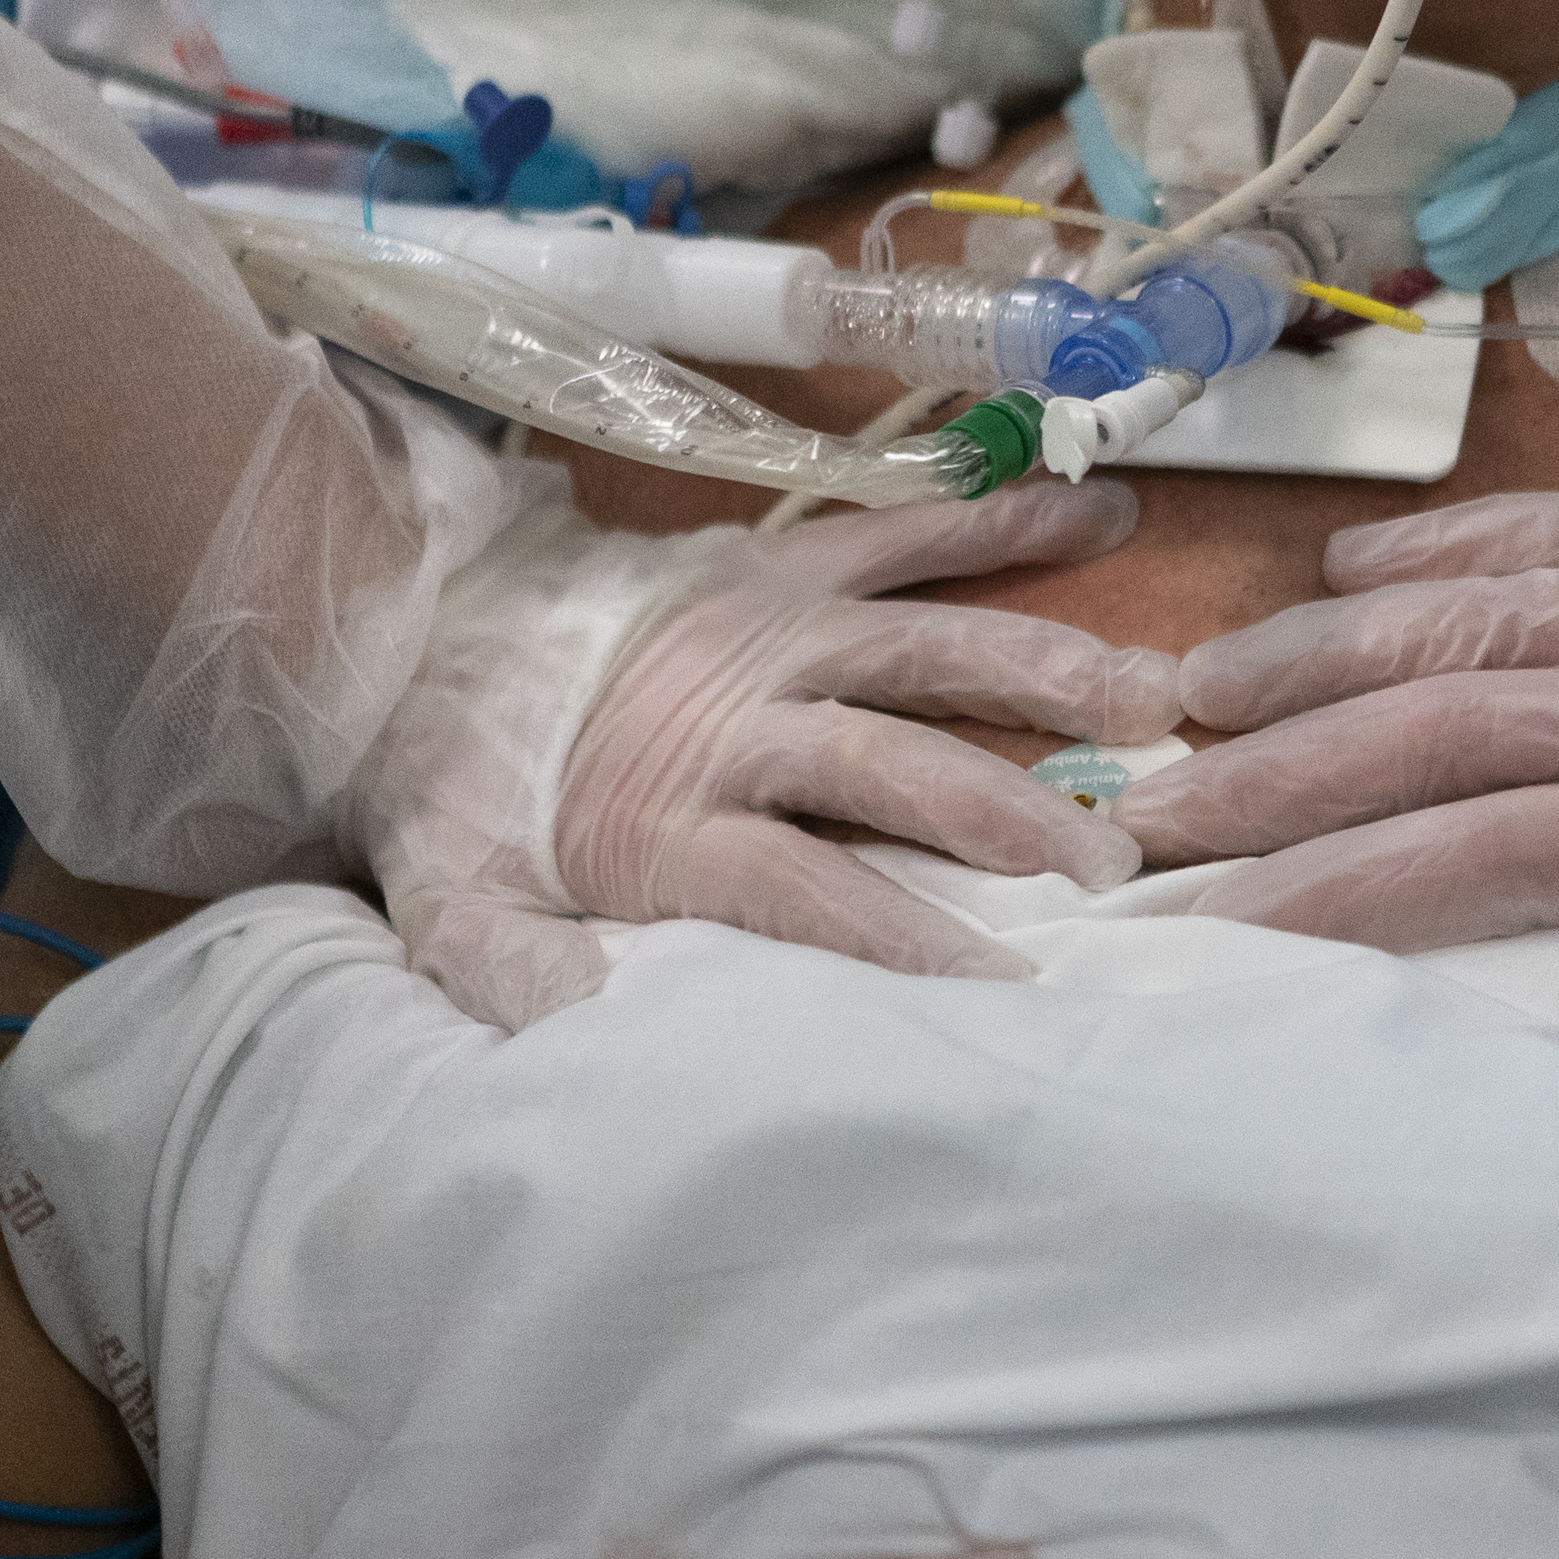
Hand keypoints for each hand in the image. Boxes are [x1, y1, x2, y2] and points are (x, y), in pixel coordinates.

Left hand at [349, 485, 1184, 1027]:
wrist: (403, 624)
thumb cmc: (456, 791)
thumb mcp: (454, 906)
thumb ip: (521, 975)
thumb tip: (604, 1036)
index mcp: (664, 818)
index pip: (805, 890)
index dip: (904, 938)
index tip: (1002, 986)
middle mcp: (733, 717)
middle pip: (890, 764)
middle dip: (1009, 813)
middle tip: (1113, 859)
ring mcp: (767, 627)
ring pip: (925, 646)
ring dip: (1043, 669)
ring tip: (1154, 702)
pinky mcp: (779, 562)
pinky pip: (904, 534)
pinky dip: (1001, 523)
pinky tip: (1104, 522)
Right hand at [1111, 478, 1558, 1096]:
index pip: (1458, 857)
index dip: (1319, 892)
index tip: (1205, 919)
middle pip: (1412, 732)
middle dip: (1267, 779)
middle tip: (1144, 814)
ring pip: (1447, 615)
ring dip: (1312, 659)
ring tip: (1196, 694)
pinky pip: (1541, 524)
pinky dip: (1434, 546)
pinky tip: (1351, 574)